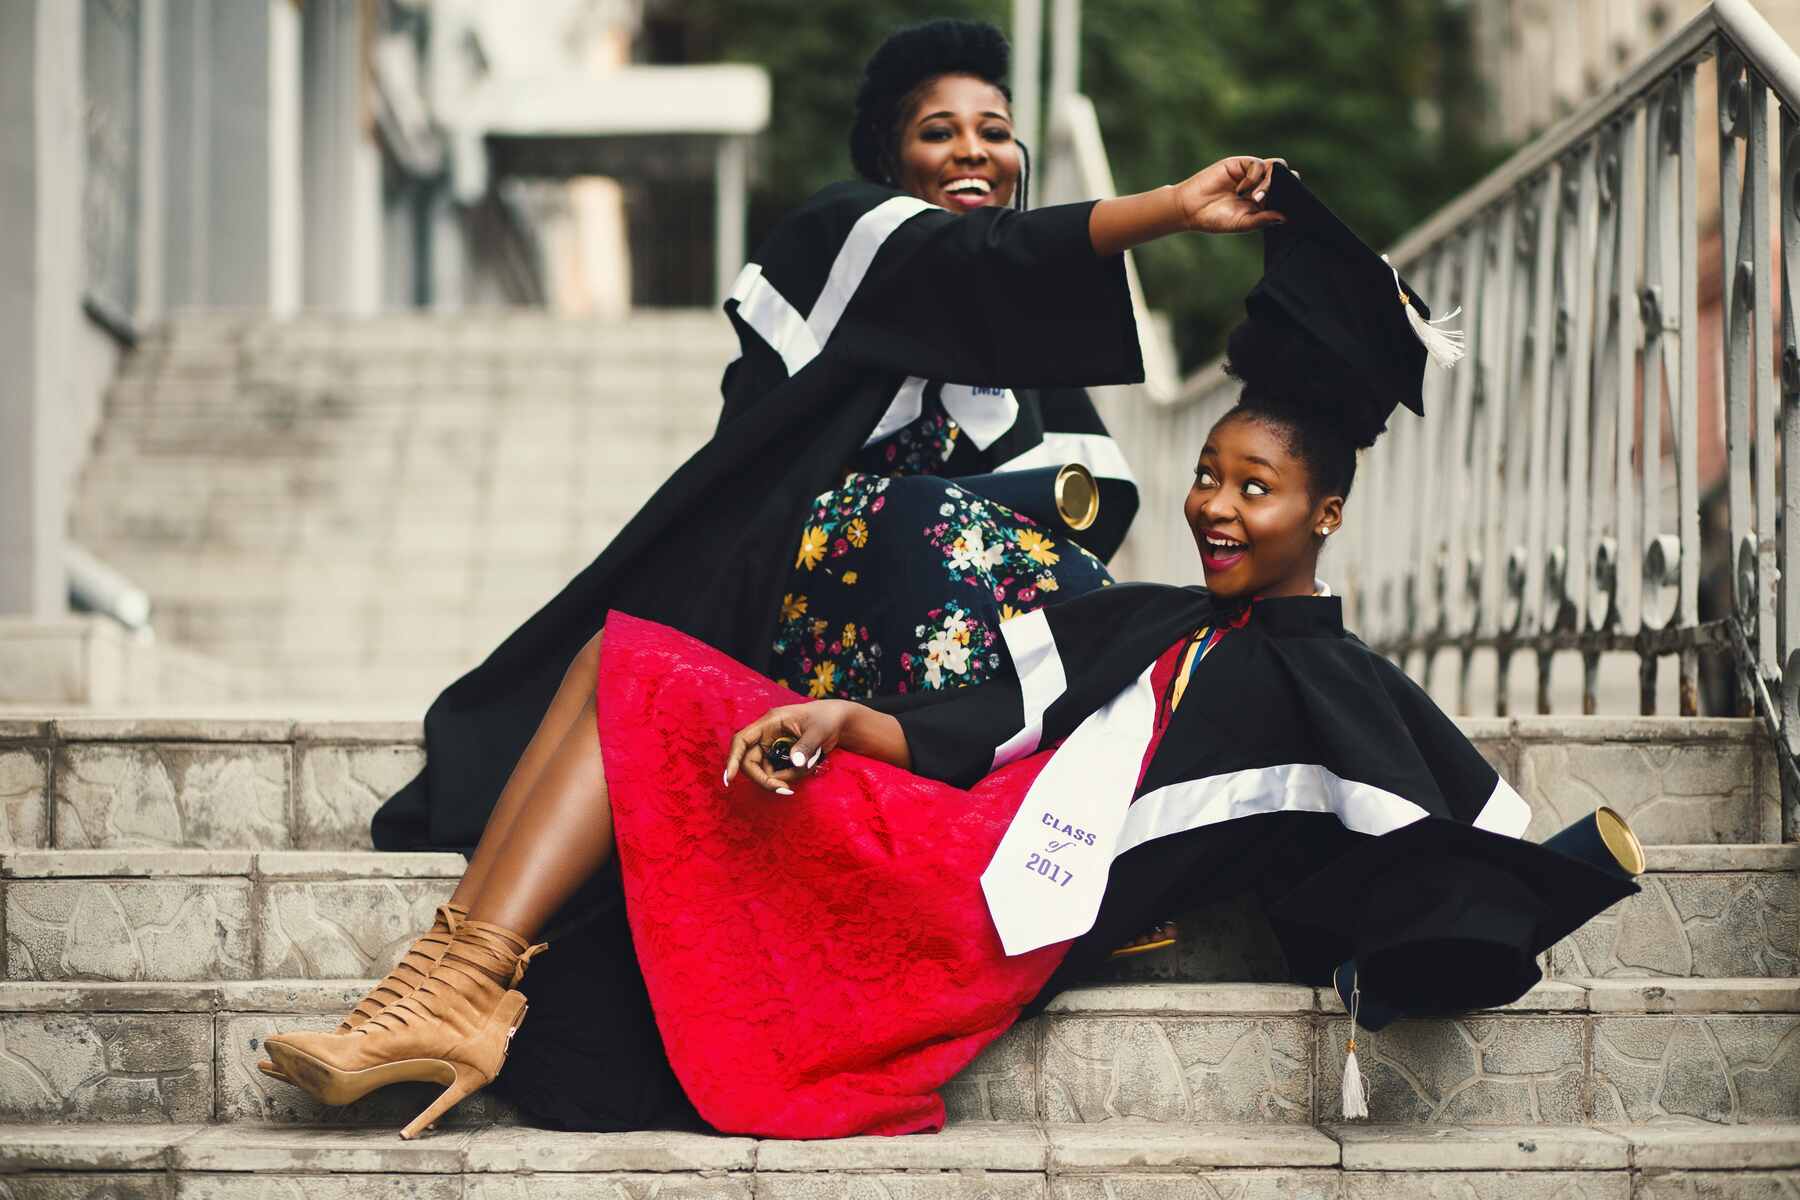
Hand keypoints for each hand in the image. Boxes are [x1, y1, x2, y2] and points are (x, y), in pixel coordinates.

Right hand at [723, 699, 857, 794]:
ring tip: (810, 766)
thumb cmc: (826, 719)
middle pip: (751, 762)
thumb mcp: (819, 731)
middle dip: (765, 779)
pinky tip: (809, 766)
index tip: (730, 779)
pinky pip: (778, 774)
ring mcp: (772, 747)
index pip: (742, 740)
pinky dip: (792, 776)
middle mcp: (766, 735)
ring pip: (766, 771)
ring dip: (785, 777)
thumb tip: (795, 762)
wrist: (837, 722)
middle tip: (786, 790)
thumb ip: (806, 746)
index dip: (733, 759)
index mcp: (769, 723)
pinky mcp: (780, 757)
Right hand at [1174, 156, 1288, 234]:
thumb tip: (1285, 217)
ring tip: (1256, 198)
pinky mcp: (1240, 164)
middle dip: (1282, 188)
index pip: (1286, 193)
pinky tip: (1241, 190)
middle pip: (1284, 177)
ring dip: (1269, 183)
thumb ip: (1263, 220)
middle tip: (1267, 202)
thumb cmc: (1215, 219)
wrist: (1191, 209)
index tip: (1291, 206)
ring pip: (1275, 167)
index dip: (1292, 196)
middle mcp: (1260, 185)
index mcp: (1263, 201)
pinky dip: (1253, 177)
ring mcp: (1251, 173)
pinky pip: (1258, 164)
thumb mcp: (1243, 223)